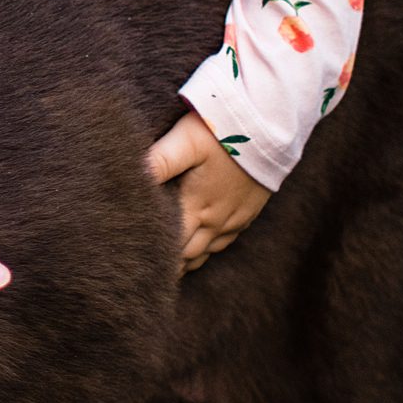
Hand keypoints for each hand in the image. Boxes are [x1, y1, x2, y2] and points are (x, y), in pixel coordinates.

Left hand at [147, 111, 272, 273]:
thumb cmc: (225, 133)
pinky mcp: (248, 212)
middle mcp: (216, 220)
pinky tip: (201, 246)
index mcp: (197, 206)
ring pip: (207, 251)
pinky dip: (209, 248)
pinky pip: (225, 241)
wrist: (272, 129)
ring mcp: (235, 219)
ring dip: (188, 259)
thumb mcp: (186, 141)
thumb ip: (159, 161)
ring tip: (168, 267)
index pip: (170, 244)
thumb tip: (130, 176)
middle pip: (187, 254)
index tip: (133, 263)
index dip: (152, 255)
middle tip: (145, 273)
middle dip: (168, 264)